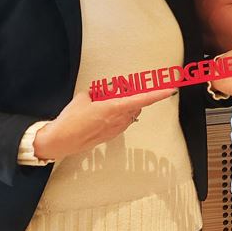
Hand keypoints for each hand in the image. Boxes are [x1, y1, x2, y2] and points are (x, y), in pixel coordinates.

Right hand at [32, 87, 175, 160]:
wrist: (61, 141)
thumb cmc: (71, 119)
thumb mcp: (84, 98)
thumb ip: (98, 92)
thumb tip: (104, 90)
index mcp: (114, 107)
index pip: (142, 99)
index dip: (158, 94)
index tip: (170, 90)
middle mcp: (119, 119)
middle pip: (136, 104)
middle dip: (134, 96)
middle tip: (124, 89)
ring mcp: (116, 129)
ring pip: (130, 113)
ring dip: (126, 106)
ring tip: (107, 102)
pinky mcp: (111, 136)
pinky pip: (122, 122)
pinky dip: (119, 115)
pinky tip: (103, 113)